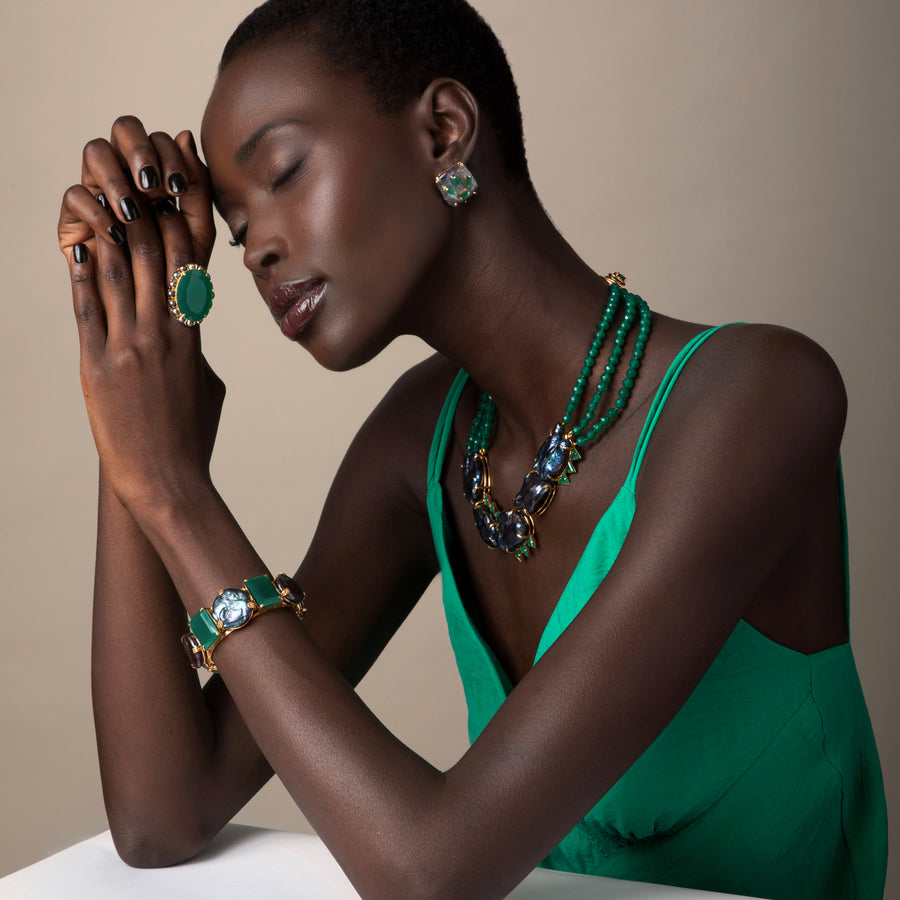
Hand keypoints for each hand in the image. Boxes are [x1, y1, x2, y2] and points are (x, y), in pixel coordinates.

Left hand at [58, 116, 224, 513]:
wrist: (168, 479)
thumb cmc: (193, 437)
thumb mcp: (207, 389)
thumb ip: (197, 355)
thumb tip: (191, 338)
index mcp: (193, 338)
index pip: (190, 268)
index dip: (184, 224)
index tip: (178, 195)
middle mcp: (164, 334)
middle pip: (156, 258)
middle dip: (148, 213)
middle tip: (139, 179)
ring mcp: (131, 346)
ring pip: (121, 274)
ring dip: (112, 232)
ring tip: (104, 197)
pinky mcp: (98, 365)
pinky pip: (89, 308)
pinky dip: (83, 274)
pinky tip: (77, 246)